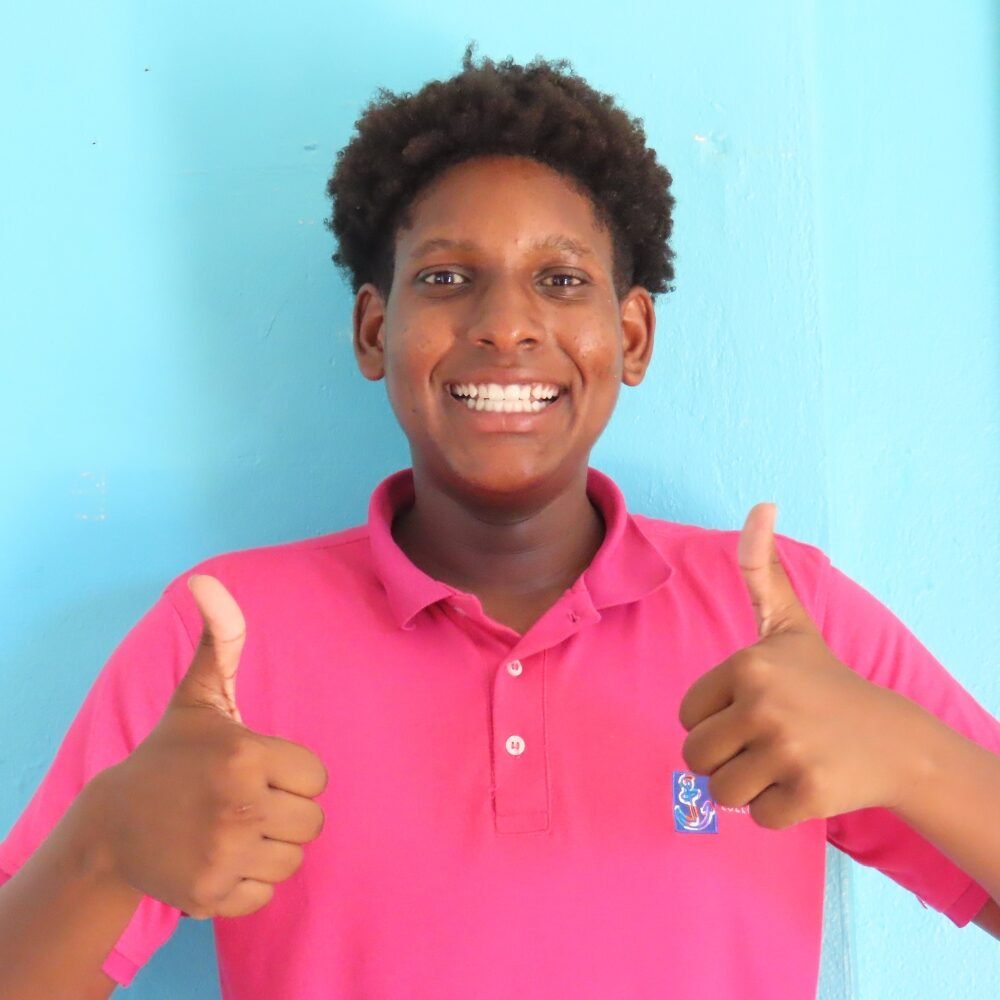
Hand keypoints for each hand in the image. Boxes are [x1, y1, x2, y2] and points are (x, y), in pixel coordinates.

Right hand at [96, 575, 327, 917]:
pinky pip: (267, 892)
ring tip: (235, 827)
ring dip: (271, 845)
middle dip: (287, 810)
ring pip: (294, 858)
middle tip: (247, 800)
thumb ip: (222, 640)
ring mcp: (225, 855)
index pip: (317, 777)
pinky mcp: (212, 895)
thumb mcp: (199, 697)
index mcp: (246, 755)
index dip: (292, 773)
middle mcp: (239, 806)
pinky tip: (222, 857)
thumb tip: (207, 580)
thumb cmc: (170, 756)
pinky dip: (250, 881)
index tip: (259, 768)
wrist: (112, 826)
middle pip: (313, 821)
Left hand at [678, 504, 915, 828]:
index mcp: (746, 665)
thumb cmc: (823, 680)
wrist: (891, 738)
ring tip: (782, 763)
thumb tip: (761, 504)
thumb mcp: (788, 623)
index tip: (754, 710)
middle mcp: (763, 705)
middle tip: (765, 743)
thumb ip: (760, 568)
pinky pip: (757, 818)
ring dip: (747, 787)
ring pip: (721, 793)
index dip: (715, 720)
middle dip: (724, 758)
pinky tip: (804, 783)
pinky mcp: (808, 795)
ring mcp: (787, 751)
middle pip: (695, 757)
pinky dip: (776, 811)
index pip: (687, 716)